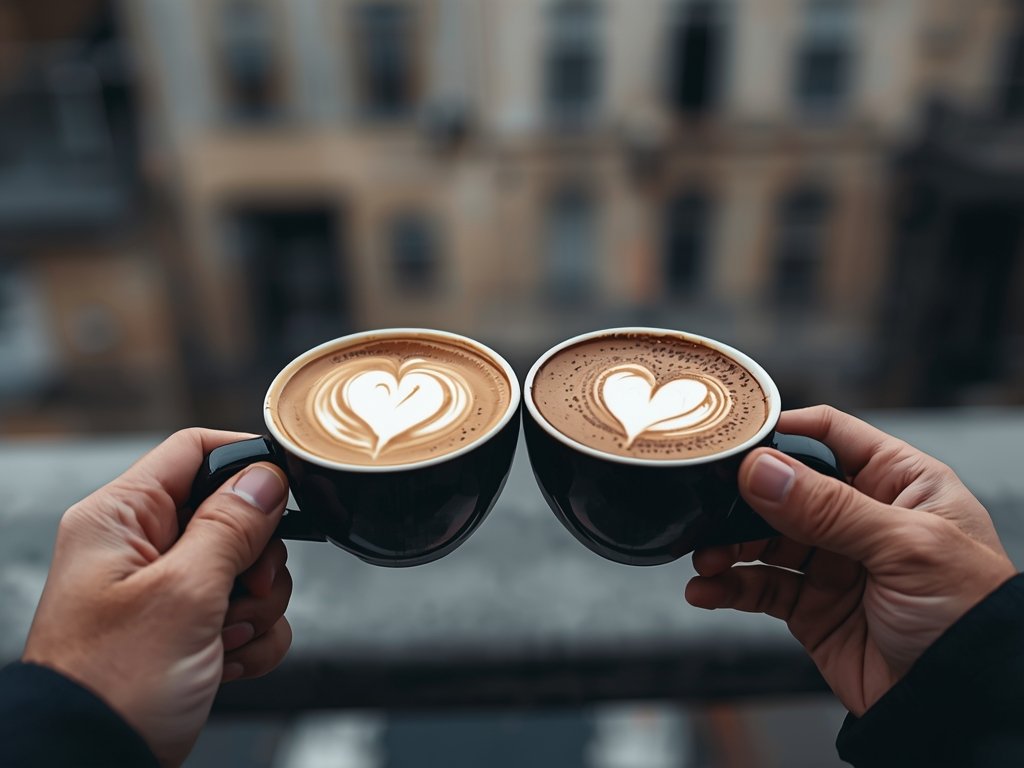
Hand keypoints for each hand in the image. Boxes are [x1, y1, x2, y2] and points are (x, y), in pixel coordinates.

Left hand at [22, 429, 293, 765]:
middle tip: (242, 591)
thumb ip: (230, 527)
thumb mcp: (183, 594)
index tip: (283, 492)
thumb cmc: (111, 685)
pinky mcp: (188, 629)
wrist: (93, 762)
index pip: (193, 452)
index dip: (244, 462)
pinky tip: (227, 663)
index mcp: (121, 520)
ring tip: (224, 639)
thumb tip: (266, 477)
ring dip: (257, 608)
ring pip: (249, 568)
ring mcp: (167, 591)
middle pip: (235, 515)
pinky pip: (248, 614)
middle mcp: (142, 548)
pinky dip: (252, 640)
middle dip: (257, 560)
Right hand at [685, 406, 1015, 715]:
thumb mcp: (906, 547)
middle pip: (786, 489)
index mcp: (900, 483)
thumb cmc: (970, 618)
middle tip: (710, 511)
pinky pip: (759, 587)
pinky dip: (728, 587)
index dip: (783, 431)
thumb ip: (829, 508)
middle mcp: (863, 517)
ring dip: (728, 546)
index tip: (736, 439)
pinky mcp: (812, 607)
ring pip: (763, 539)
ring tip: (707, 558)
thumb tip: (762, 470)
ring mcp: (834, 563)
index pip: (832, 434)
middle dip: (743, 500)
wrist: (963, 706)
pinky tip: (707, 590)